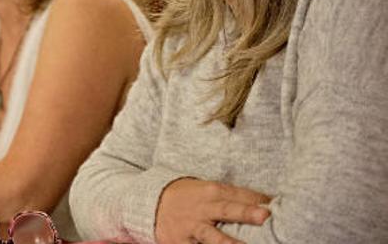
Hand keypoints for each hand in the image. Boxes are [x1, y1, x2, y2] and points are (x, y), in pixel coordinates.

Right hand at [155, 178, 270, 243]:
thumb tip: (268, 203)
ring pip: (212, 237)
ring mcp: (191, 227)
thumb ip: (233, 197)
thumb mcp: (206, 190)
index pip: (239, 194)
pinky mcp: (180, 243)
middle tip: (264, 216)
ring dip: (228, 243)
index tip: (278, 204)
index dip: (259, 199)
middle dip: (245, 213)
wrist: (151, 203)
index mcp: (211, 192)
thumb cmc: (189, 197)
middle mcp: (202, 209)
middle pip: (227, 210)